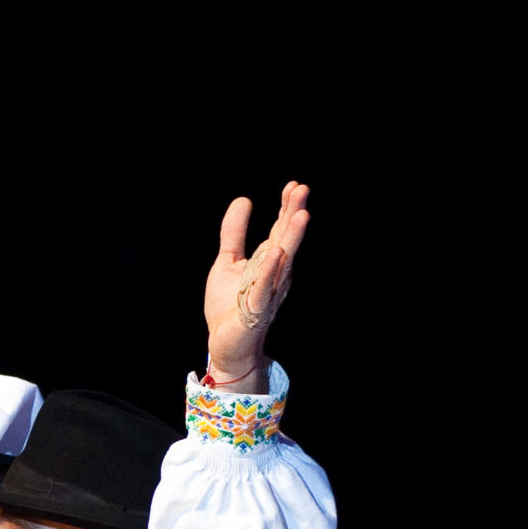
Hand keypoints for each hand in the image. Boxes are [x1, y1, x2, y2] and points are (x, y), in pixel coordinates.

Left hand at [204, 181, 309, 389]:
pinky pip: (263, 289)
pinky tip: (275, 254)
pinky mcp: (255, 310)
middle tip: (303, 190)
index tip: (294, 186)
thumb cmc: (228, 304)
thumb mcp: (227, 261)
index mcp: (267, 260)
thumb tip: (244, 199)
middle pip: (286, 240)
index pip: (280, 230)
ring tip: (301, 215)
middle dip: (293, 216)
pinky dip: (269, 272)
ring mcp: (267, 291)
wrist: (224, 342)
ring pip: (282, 262)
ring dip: (292, 239)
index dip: (286, 208)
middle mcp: (273, 274)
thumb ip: (234, 233)